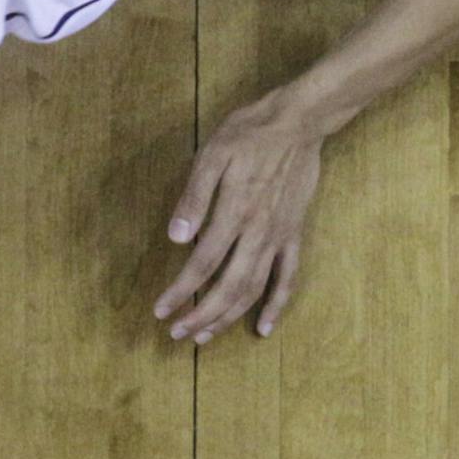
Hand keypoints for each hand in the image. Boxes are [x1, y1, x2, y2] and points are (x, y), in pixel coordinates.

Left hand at [152, 94, 322, 345]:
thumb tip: (175, 238)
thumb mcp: (213, 155)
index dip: (180, 292)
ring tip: (205, 336)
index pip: (201, 265)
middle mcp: (258, 233)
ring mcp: (279, 237)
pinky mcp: (294, 235)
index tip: (161, 311)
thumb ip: (194, 197)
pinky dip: (276, 306)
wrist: (298, 123)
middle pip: (227, 287)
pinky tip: (262, 327)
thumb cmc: (248, 134)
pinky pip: (288, 278)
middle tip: (177, 335)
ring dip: (228, 317)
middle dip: (201, 315)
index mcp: (234, 214)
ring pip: (254, 289)